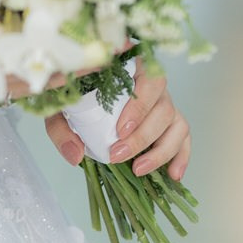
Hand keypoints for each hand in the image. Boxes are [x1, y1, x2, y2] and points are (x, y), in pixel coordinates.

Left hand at [44, 58, 191, 180]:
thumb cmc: (73, 98)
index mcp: (129, 68)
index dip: (139, 105)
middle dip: (142, 135)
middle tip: (118, 155)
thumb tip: (75, 155)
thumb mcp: (59, 109)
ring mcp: (164, 102)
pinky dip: (181, 156)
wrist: (79, 102)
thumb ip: (62, 129)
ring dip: (161, 150)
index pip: (148, 78)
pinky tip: (173, 175)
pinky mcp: (170, 122)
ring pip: (177, 122)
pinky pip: (183, 137)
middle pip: (163, 105)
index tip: (120, 129)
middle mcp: (152, 83)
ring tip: (138, 169)